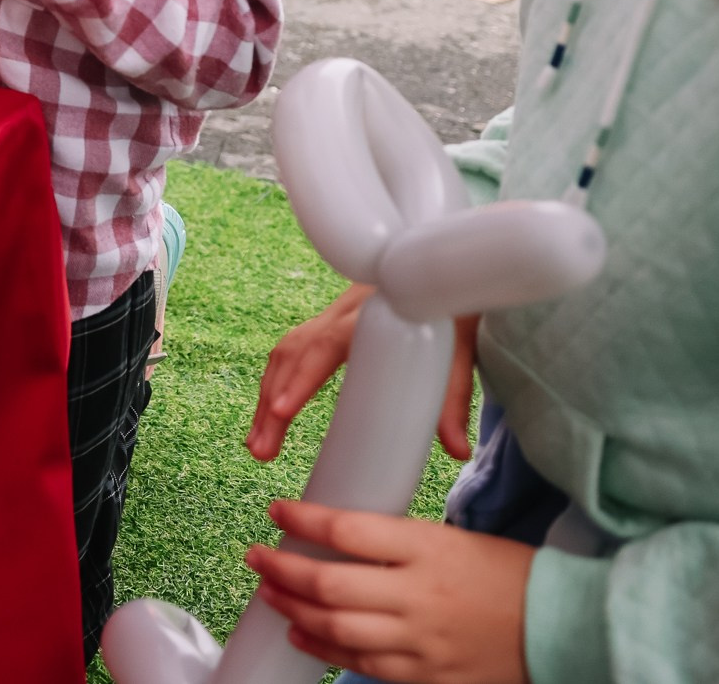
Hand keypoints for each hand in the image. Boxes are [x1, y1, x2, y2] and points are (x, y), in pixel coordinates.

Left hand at [246, 501, 532, 683]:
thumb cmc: (507, 573)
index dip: (303, 518)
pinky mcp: (425, 675)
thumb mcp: (453, 538)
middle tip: (255, 556)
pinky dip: (323, 647)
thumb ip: (397, 542)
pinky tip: (300, 632)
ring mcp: (420, 641)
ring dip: (292, 607)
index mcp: (428, 548)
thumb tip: (337, 535)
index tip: (277, 510)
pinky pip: (361, 663)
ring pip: (336, 626)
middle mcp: (418, 595)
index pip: (348, 529)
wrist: (563, 627)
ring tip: (269, 591)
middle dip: (282, 568)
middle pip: (329, 582)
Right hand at [250, 286, 478, 462]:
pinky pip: (292, 347)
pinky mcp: (329, 321)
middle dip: (270, 403)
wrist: (440, 268)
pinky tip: (271, 407)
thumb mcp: (460, 349)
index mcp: (371, 314)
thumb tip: (457, 449)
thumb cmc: (451, 306)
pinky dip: (276, 380)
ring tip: (258, 442)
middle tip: (260, 450)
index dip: (300, 378)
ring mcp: (331, 313)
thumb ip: (452, 399)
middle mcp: (342, 310)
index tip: (281, 412)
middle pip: (293, 353)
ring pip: (285, 350)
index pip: (325, 345)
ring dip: (266, 395)